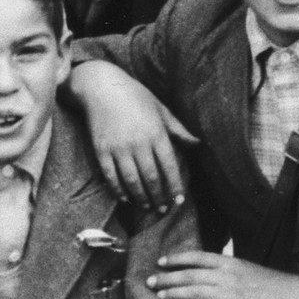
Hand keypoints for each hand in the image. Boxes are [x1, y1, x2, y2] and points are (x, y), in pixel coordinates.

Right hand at [69, 61, 198, 210]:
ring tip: (147, 207)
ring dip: (140, 197)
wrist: (103, 88)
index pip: (169, 166)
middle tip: (164, 209)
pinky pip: (111, 177)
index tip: (180, 199)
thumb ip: (178, 130)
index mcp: (156, 133)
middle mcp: (138, 143)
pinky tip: (126, 198)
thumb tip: (198, 143)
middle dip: (159, 196)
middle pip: (151, 177)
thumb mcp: (161, 109)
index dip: (174, 185)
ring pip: (131, 180)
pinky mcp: (101, 151)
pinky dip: (118, 190)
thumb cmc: (136, 97)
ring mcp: (118, 148)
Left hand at [148, 252, 298, 298]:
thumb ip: (228, 271)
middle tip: (151, 279)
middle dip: (168, 277)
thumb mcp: (248, 271)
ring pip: (192, 293)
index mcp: (232, 263)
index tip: (163, 260)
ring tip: (158, 295)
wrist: (293, 297)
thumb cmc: (272, 286)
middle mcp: (227, 277)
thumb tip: (206, 273)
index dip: (178, 258)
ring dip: (172, 293)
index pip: (198, 257)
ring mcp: (227, 295)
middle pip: (190, 275)